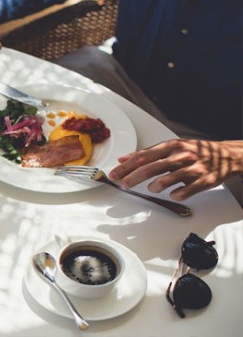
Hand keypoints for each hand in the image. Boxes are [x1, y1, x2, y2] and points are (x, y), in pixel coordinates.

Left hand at [108, 139, 242, 199]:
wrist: (226, 155)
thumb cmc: (194, 151)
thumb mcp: (170, 148)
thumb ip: (147, 154)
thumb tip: (123, 158)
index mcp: (170, 146)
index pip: (143, 156)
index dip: (127, 166)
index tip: (114, 173)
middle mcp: (181, 155)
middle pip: (152, 166)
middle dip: (134, 176)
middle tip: (123, 184)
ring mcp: (193, 167)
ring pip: (171, 176)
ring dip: (157, 185)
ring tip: (150, 188)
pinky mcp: (205, 179)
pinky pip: (190, 189)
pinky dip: (179, 193)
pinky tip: (173, 195)